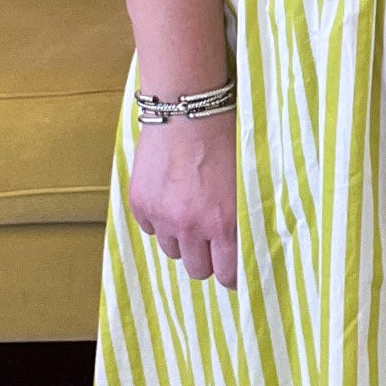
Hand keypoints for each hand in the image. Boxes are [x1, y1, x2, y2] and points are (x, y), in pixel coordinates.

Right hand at [126, 112, 238, 289]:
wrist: (187, 109)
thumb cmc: (224, 139)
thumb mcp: (245, 181)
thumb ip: (241, 217)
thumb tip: (241, 246)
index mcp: (225, 223)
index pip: (227, 274)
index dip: (231, 275)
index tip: (230, 271)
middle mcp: (192, 226)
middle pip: (197, 270)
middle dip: (205, 258)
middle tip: (209, 241)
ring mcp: (163, 217)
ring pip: (172, 251)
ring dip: (181, 239)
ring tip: (189, 211)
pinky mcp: (141, 204)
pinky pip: (151, 229)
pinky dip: (160, 220)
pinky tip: (170, 196)